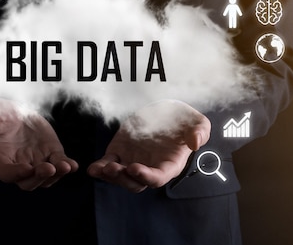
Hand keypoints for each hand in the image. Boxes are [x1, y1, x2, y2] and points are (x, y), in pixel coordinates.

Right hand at [0, 100, 77, 189]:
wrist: (11, 109)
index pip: (8, 174)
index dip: (17, 174)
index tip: (27, 168)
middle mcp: (18, 165)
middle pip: (29, 182)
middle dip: (39, 178)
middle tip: (48, 168)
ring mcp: (35, 161)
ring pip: (46, 178)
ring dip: (56, 175)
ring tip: (65, 166)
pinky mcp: (50, 153)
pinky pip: (60, 164)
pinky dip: (67, 166)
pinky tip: (72, 165)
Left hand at [87, 100, 210, 192]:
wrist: (164, 110)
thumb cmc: (183, 119)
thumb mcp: (196, 121)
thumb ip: (200, 132)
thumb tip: (195, 143)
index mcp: (169, 164)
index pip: (158, 178)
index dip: (146, 176)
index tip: (134, 168)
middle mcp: (150, 168)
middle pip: (136, 183)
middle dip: (124, 179)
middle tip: (114, 168)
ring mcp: (133, 162)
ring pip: (120, 178)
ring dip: (110, 176)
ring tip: (101, 168)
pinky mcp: (119, 154)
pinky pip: (107, 165)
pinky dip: (99, 169)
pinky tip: (92, 168)